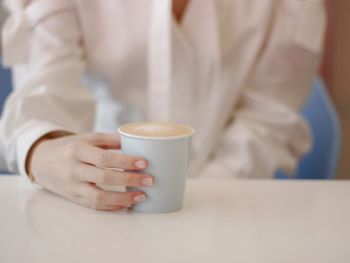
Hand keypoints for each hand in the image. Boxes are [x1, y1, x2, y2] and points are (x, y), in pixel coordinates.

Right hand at [28, 132, 152, 210]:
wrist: (41, 162)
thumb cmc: (69, 147)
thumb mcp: (86, 138)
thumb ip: (109, 139)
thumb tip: (134, 140)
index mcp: (77, 150)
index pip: (104, 158)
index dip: (125, 161)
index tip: (144, 163)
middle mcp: (73, 169)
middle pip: (104, 177)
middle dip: (129, 180)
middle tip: (149, 180)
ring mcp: (72, 186)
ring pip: (99, 197)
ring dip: (123, 199)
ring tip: (141, 196)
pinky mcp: (73, 198)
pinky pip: (94, 205)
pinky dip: (112, 206)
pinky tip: (127, 203)